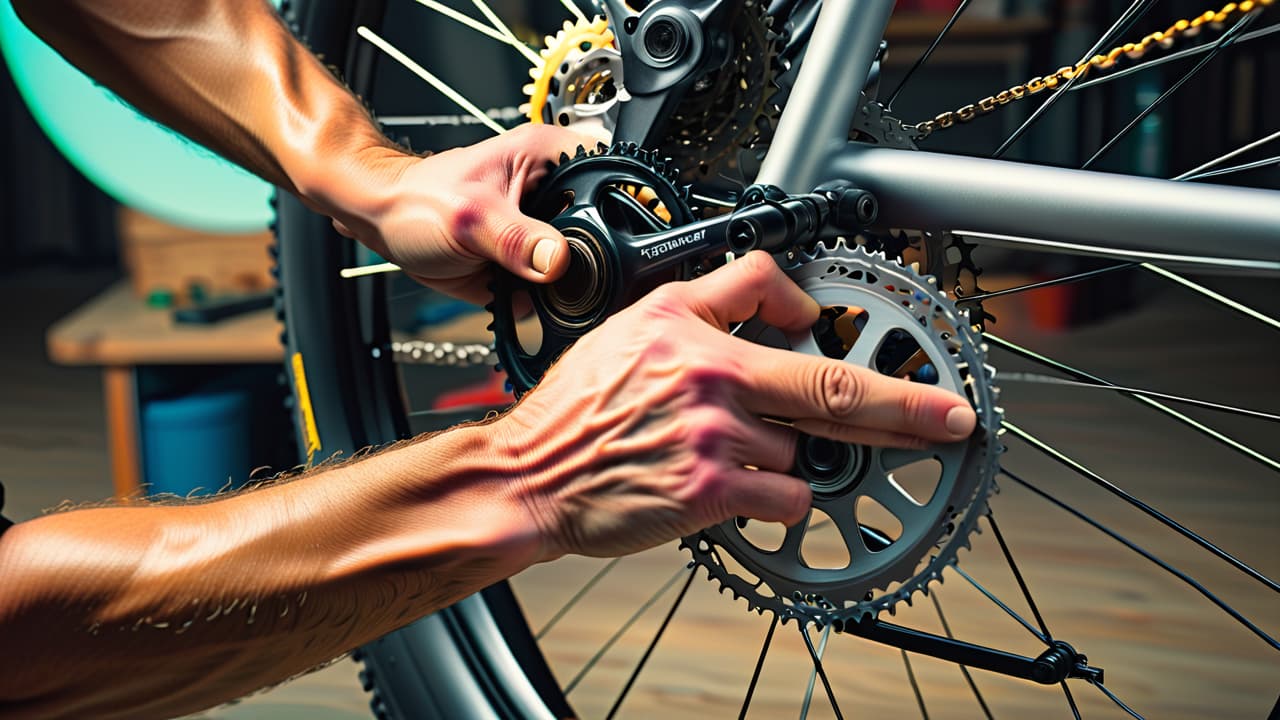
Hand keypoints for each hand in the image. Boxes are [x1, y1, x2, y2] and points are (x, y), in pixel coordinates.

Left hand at [322, 124, 592, 303]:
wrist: (386, 224)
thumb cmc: (418, 199)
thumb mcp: (470, 217)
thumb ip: (517, 240)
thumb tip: (558, 262)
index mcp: (552, 158)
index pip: (615, 179)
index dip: (626, 211)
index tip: (618, 245)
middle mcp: (558, 192)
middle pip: (610, 230)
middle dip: (594, 261)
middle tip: (558, 276)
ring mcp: (549, 230)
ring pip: (588, 266)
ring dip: (570, 288)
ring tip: (531, 285)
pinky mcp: (536, 262)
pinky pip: (559, 290)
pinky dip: (547, 303)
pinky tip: (523, 298)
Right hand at [495, 251, 977, 559]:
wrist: (530, 474)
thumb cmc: (576, 411)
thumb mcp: (627, 328)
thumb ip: (703, 307)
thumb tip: (777, 306)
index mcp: (685, 325)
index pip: (769, 286)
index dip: (812, 307)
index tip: (840, 329)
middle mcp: (707, 372)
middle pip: (833, 382)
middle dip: (907, 401)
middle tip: (952, 415)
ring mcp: (714, 433)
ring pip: (800, 450)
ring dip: (782, 460)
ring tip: (720, 458)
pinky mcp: (713, 489)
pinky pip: (786, 497)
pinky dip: (778, 502)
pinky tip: (733, 493)